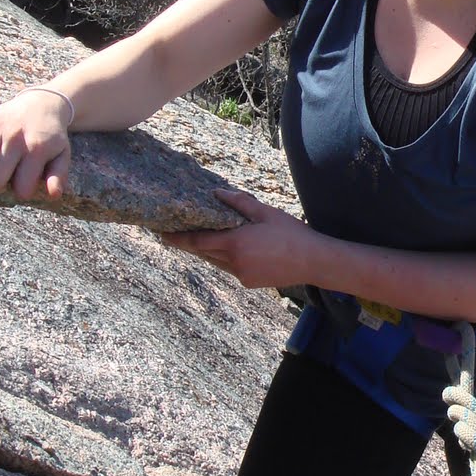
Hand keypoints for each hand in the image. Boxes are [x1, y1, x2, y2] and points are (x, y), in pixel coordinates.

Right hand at [0, 92, 71, 200]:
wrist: (41, 104)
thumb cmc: (51, 136)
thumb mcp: (62, 155)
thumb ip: (58, 176)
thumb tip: (54, 195)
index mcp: (37, 149)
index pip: (22, 188)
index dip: (22, 192)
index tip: (24, 184)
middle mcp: (15, 139)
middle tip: (3, 179)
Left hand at [161, 189, 315, 288]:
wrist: (313, 261)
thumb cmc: (291, 234)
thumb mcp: (266, 213)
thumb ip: (239, 203)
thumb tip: (217, 193)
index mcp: (235, 243)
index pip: (198, 242)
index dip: (177, 239)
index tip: (161, 235)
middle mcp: (234, 262)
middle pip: (204, 253)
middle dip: (190, 244)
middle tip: (176, 232)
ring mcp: (241, 275)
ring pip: (216, 262)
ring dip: (208, 251)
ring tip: (202, 238)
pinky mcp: (249, 282)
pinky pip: (230, 268)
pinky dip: (226, 258)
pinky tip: (233, 249)